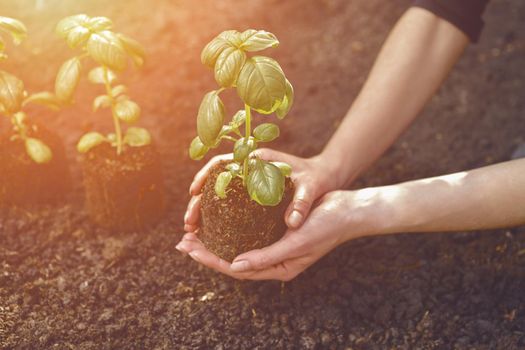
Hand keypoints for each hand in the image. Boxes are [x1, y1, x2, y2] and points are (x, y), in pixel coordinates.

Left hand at [177, 190, 376, 280]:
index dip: (211, 260)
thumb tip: (234, 266)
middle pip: (234, 260)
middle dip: (207, 252)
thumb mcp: (296, 243)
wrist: (346, 209)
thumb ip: (266, 257)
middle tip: (183, 241)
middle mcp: (274, 260)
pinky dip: (230, 229)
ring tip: (194, 233)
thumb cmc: (325, 226)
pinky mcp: (276, 230)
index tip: (190, 249)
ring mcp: (275, 245)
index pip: (237, 269)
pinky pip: (248, 233)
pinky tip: (219, 222)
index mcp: (279, 269)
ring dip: (216, 241)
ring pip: (238, 247)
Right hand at [184, 148, 340, 232]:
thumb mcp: (310, 188)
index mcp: (258, 160)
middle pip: (214, 181)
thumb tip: (293, 222)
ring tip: (193, 230)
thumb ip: (301, 203)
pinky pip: (229, 202)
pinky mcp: (253, 193)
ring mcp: (249, 181)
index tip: (193, 192)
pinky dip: (217, 215)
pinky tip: (211, 231)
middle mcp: (249, 168)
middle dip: (198, 201)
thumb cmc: (317, 178)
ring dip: (204, 210)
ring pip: (218, 193)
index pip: (223, 163)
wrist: (326, 175)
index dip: (205, 176)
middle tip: (188, 222)